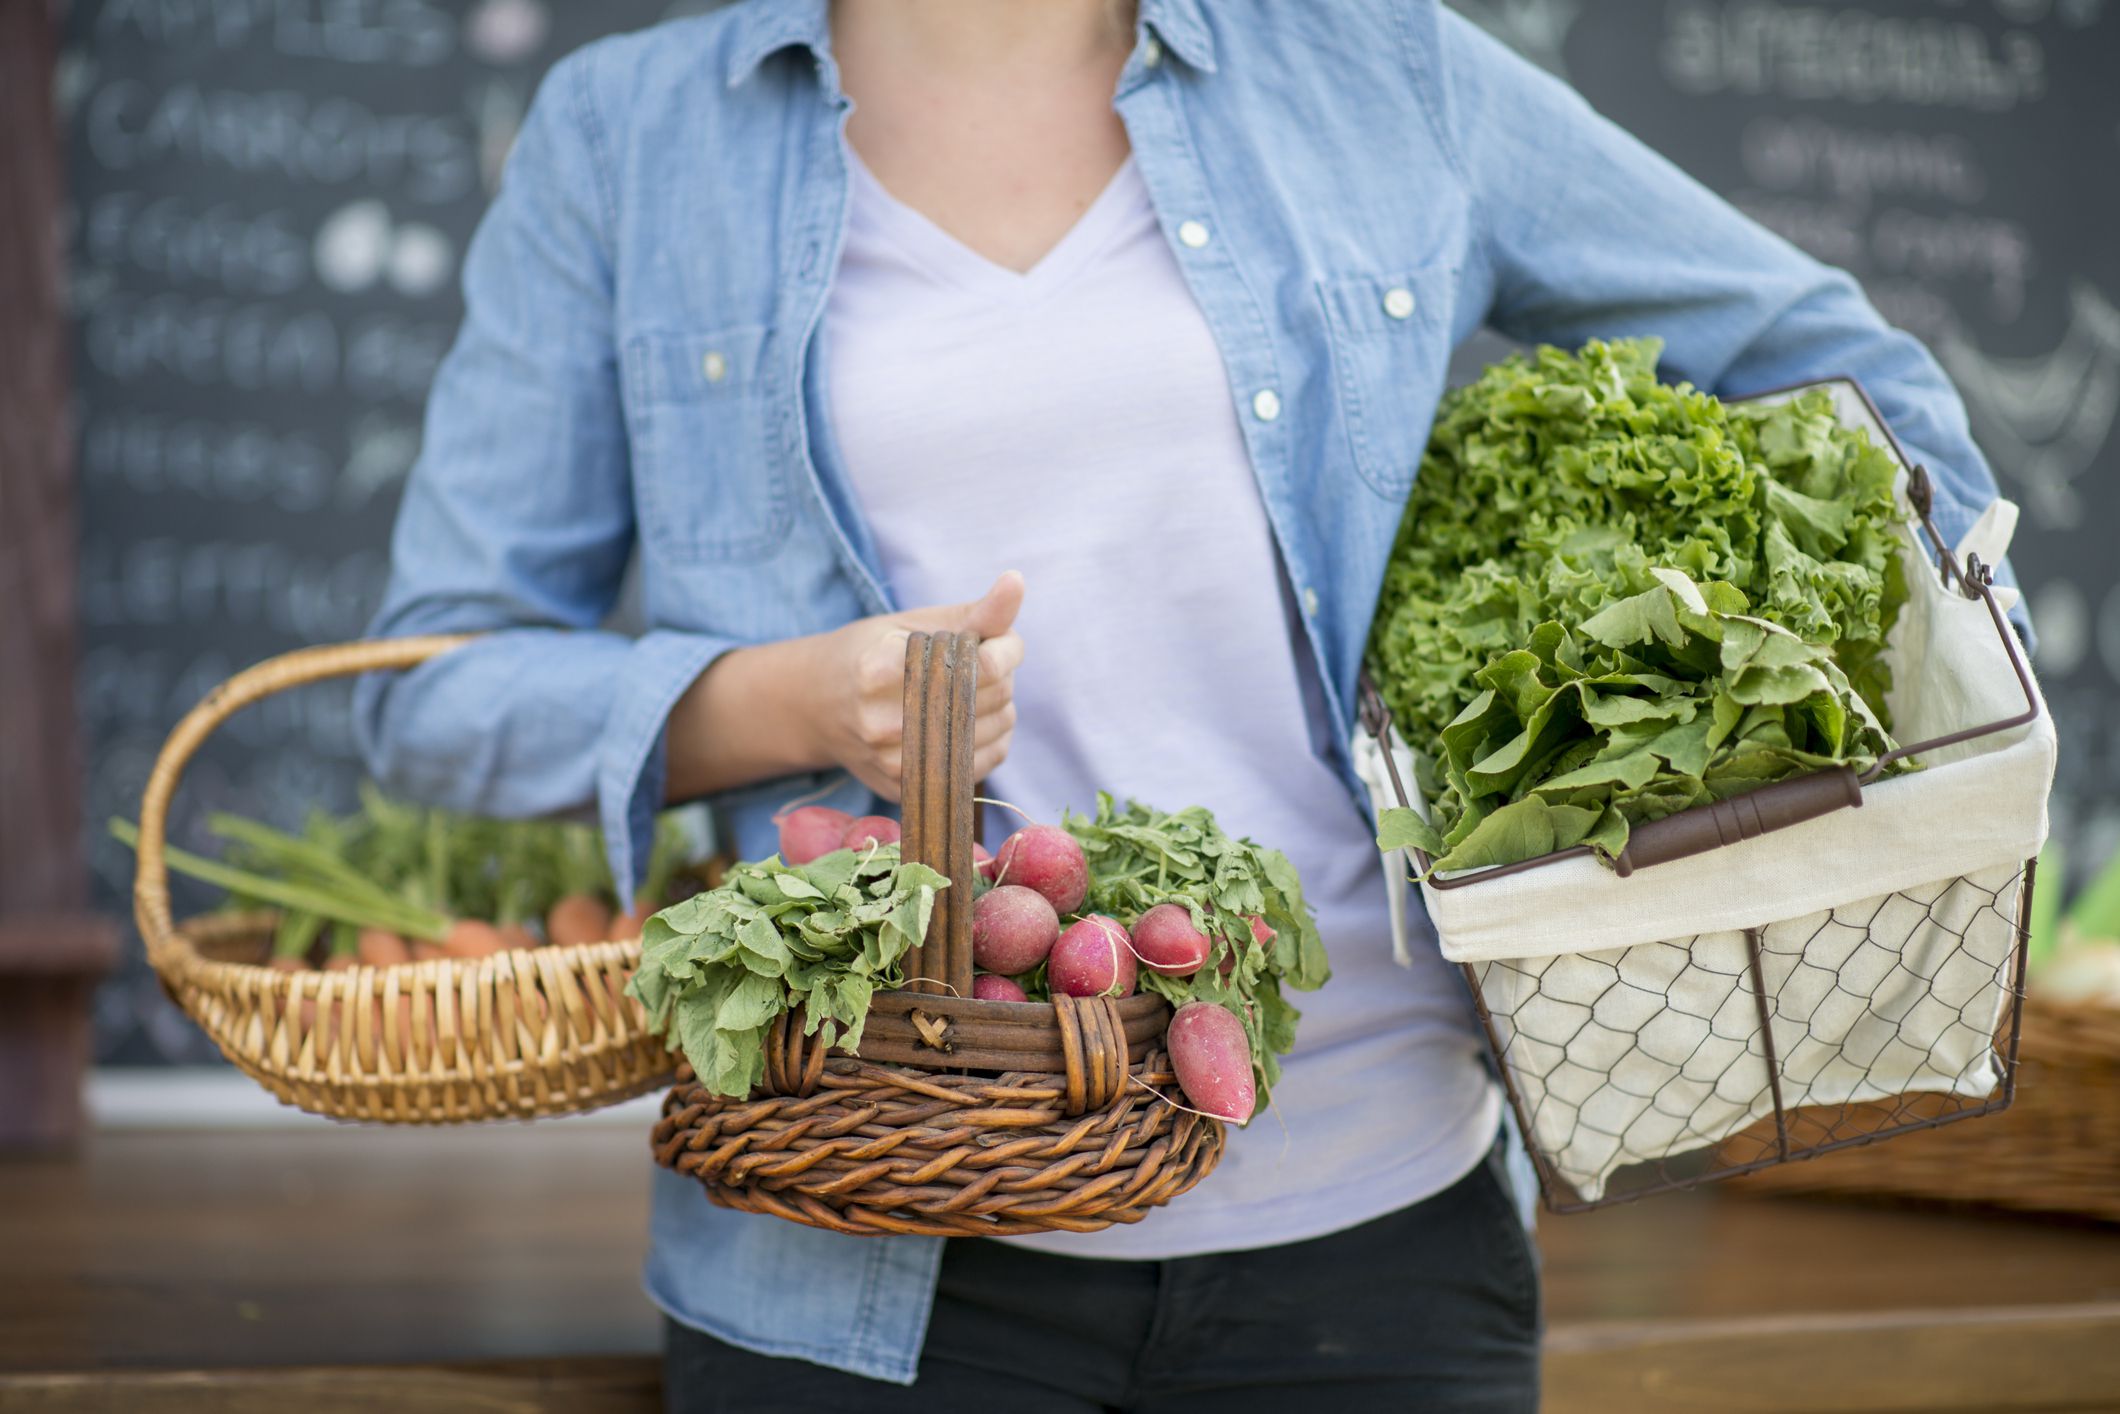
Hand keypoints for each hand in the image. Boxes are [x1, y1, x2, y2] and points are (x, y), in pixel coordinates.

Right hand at [806, 572, 1025, 800]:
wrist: (815, 708)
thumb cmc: (870, 654)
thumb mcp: (912, 625)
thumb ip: (971, 612)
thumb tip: (1017, 581)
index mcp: (879, 670)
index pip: (978, 667)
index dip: (1005, 650)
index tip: (1000, 641)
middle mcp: (881, 723)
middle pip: (988, 698)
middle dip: (999, 676)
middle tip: (977, 664)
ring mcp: (892, 763)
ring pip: (993, 733)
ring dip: (1000, 708)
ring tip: (968, 692)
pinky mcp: (904, 789)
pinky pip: (980, 766)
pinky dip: (990, 740)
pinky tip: (966, 721)